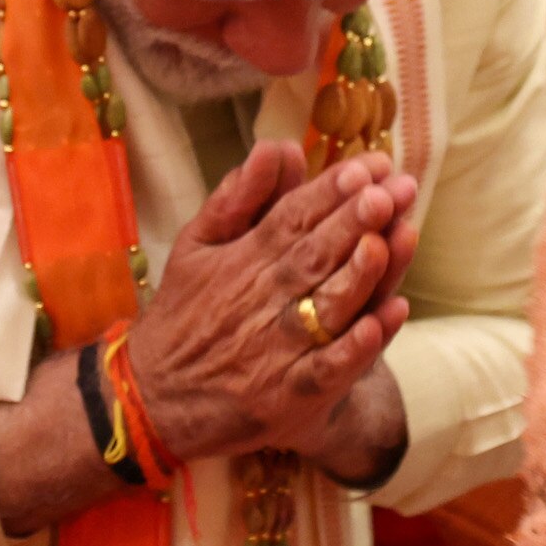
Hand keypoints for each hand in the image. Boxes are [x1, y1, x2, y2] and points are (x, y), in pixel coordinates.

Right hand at [129, 142, 418, 465]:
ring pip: (326, 307)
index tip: (370, 166)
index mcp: (242, 260)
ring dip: (361, 273)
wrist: (153, 399)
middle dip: (353, 221)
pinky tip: (388, 317)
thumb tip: (278, 146)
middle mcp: (262, 301)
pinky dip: (358, 345)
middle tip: (389, 191)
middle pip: (314, 255)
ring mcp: (278, 350)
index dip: (331, 191)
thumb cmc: (185, 314)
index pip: (292, 217)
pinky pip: (329, 368)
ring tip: (393, 239)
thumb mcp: (197, 247)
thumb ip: (239, 197)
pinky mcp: (290, 396)